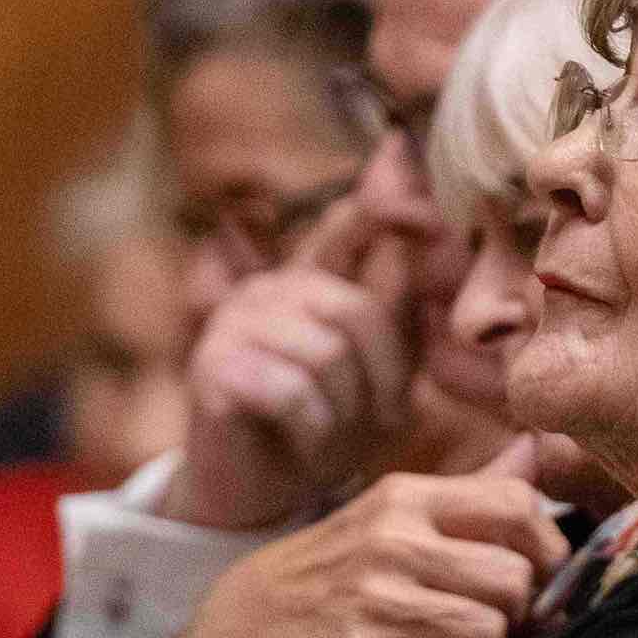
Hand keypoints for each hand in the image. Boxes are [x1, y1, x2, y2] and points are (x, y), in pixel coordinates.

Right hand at [166, 200, 425, 529]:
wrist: (256, 497)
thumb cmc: (323, 433)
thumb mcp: (372, 374)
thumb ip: (395, 318)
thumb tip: (425, 239)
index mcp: (309, 282)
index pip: (349, 229)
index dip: (378, 198)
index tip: (401, 140)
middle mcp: (268, 288)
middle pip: (356, 313)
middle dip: (380, 380)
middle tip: (374, 423)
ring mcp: (233, 324)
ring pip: (326, 356)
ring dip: (344, 412)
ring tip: (331, 436)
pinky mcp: (211, 368)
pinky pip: (290, 391)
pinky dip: (310, 430)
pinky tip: (299, 443)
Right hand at [183, 441, 565, 637]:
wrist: (242, 624)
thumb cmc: (336, 567)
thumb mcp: (392, 513)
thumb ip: (471, 488)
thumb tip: (539, 446)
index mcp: (408, 496)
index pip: (519, 503)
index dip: (545, 546)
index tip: (533, 572)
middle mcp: (392, 538)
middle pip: (515, 576)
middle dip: (517, 609)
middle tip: (493, 619)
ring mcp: (373, 596)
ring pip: (489, 629)